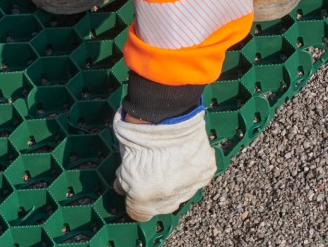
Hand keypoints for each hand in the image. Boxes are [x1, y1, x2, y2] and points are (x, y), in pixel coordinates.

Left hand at [111, 106, 216, 220]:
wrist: (165, 114)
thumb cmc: (139, 134)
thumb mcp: (123, 160)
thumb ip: (125, 180)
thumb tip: (122, 186)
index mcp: (142, 197)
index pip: (138, 213)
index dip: (134, 199)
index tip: (134, 187)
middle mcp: (168, 198)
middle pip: (162, 206)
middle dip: (156, 193)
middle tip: (154, 172)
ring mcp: (190, 186)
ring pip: (181, 193)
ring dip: (175, 182)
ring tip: (171, 161)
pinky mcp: (205, 172)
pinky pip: (197, 177)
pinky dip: (191, 170)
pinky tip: (184, 156)